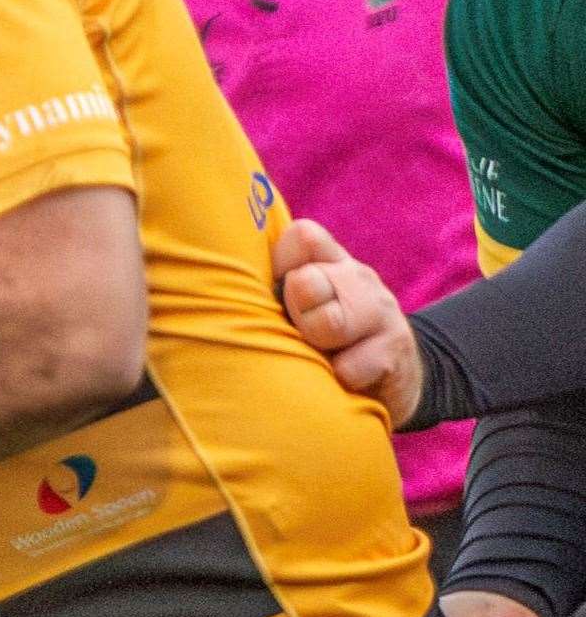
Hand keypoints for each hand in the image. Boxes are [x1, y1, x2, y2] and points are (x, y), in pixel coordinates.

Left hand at [274, 217, 421, 425]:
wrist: (396, 379)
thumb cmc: (326, 339)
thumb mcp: (302, 307)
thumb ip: (274, 288)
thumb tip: (219, 284)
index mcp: (330, 260)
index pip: (303, 236)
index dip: (282, 265)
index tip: (281, 294)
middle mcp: (358, 277)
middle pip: (306, 282)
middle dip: (297, 313)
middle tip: (305, 332)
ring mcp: (382, 311)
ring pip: (330, 322)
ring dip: (317, 346)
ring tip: (324, 355)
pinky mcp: (396, 352)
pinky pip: (349, 368)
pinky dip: (339, 380)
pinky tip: (345, 379)